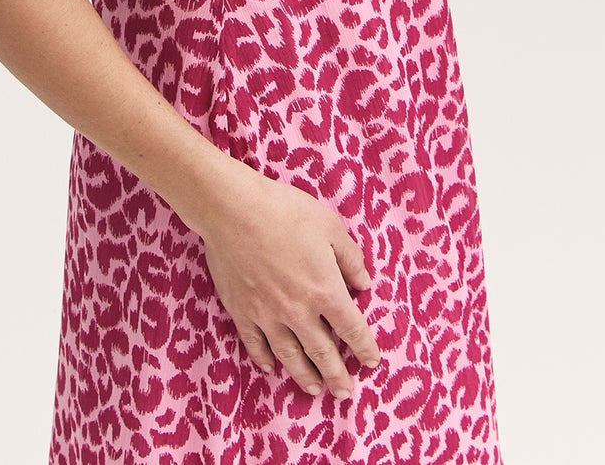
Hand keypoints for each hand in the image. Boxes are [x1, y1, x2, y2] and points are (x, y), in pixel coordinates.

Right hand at [194, 160, 381, 398]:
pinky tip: (271, 369)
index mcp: (325, 291)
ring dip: (305, 375)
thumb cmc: (284, 211)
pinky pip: (255, 344)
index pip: (351, 328)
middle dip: (337, 374)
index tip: (371, 361)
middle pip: (322, 352)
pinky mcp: (241, 311)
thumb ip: (350, 258)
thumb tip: (364, 284)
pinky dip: (264, 360)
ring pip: (290, 355)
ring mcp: (267, 315)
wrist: (233, 210)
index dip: (364, 347)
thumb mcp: (328, 226)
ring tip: (315, 390)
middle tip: (345, 393)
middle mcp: (298, 311)